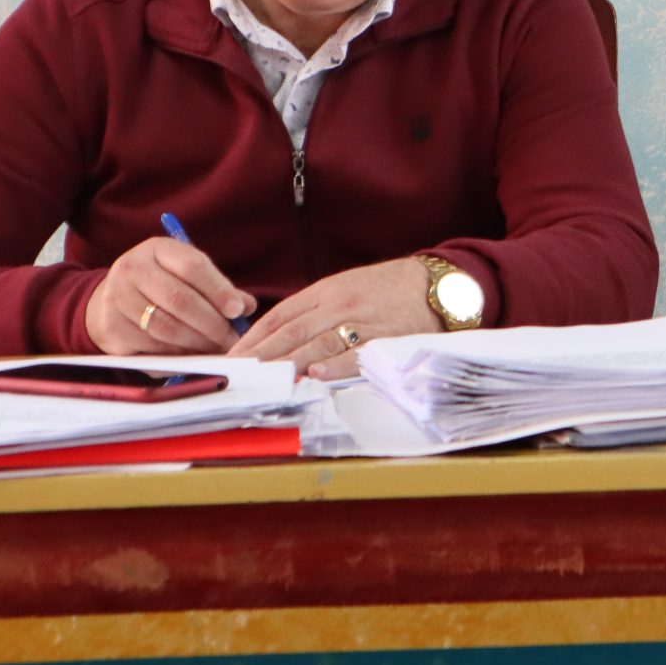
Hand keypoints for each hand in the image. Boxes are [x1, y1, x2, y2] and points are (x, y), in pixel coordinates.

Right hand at [84, 237, 255, 355]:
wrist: (109, 300)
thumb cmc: (161, 285)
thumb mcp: (186, 274)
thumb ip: (217, 287)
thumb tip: (247, 307)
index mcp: (156, 249)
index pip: (192, 266)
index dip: (219, 290)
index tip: (238, 310)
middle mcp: (131, 269)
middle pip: (179, 299)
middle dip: (212, 323)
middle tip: (232, 339)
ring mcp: (117, 299)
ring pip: (165, 327)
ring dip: (197, 343)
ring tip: (217, 349)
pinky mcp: (112, 328)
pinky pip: (151, 347)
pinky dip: (177, 355)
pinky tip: (193, 356)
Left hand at [231, 258, 442, 379]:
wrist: (435, 285)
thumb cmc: (386, 290)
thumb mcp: (345, 288)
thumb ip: (313, 310)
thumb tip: (275, 339)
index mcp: (325, 291)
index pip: (279, 316)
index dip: (252, 338)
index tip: (230, 358)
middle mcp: (339, 304)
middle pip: (291, 331)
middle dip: (260, 356)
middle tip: (236, 375)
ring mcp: (361, 320)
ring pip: (317, 342)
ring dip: (288, 362)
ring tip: (263, 380)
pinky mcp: (385, 337)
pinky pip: (357, 352)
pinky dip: (336, 365)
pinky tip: (317, 376)